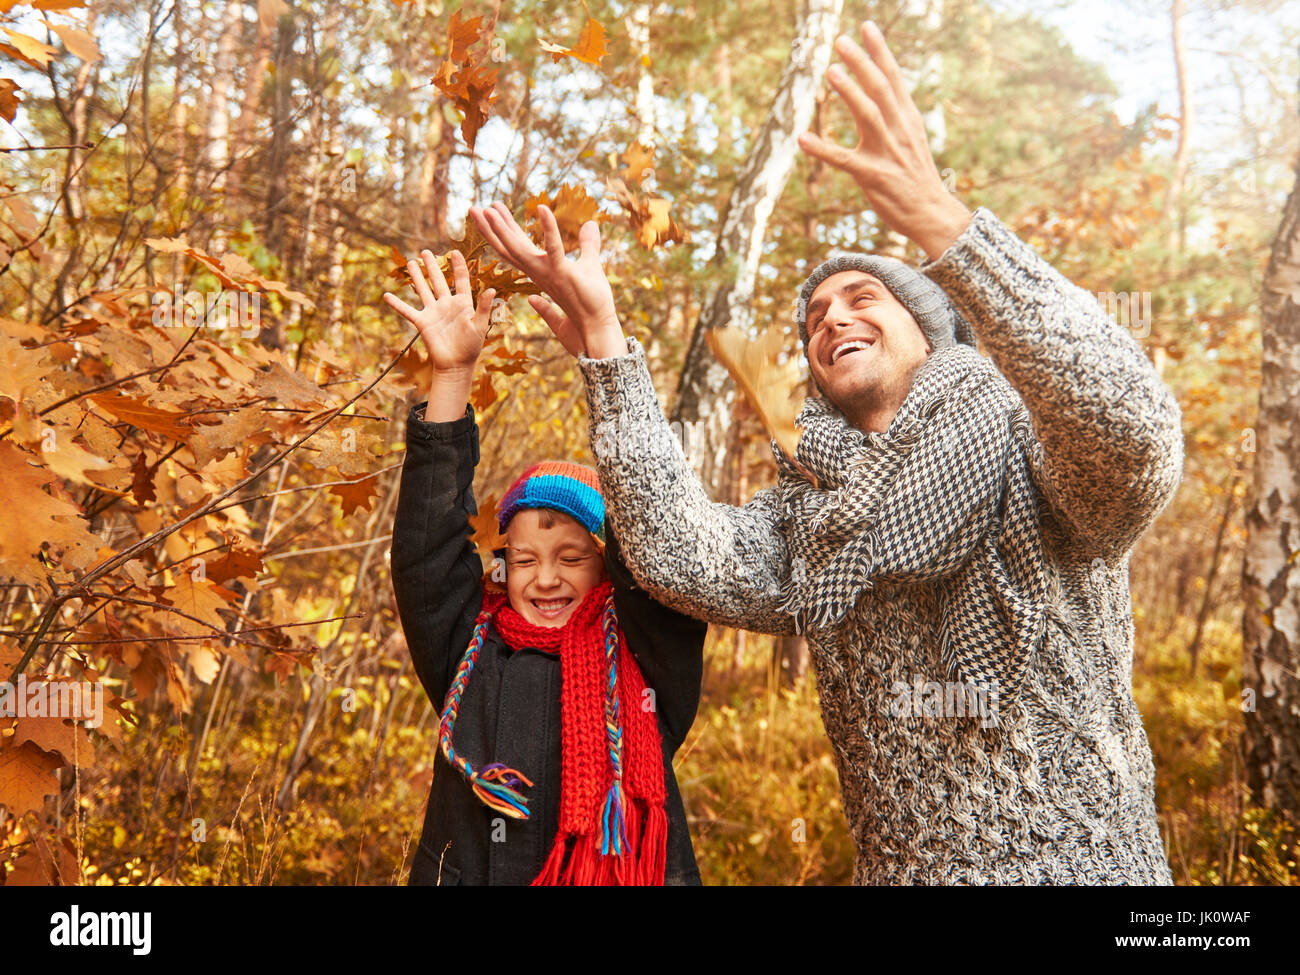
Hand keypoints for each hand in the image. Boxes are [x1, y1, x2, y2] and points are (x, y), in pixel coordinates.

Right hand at [382, 249, 494, 420]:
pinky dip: (397, 304)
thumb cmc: (471, 347)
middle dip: (432, 266)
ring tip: (411, 262)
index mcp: (462, 303)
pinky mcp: (423, 323)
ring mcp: (433, 312)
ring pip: (423, 290)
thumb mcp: (479, 325)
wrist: (456, 365)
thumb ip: (483, 307)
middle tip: (425, 251)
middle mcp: (447, 305)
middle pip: (438, 280)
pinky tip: (387, 295)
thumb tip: (492, 290)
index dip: (458, 266)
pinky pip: (407, 311)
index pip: (460, 280)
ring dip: (417, 277)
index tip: (454, 251)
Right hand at [469, 202, 627, 357]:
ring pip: (519, 249)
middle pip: (509, 247)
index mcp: (540, 273)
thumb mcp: (590, 267)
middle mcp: (538, 273)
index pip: (517, 248)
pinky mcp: (564, 273)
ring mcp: (548, 273)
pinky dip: (549, 228)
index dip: (503, 230)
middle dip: (491, 228)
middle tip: (475, 208)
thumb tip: (590, 226)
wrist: (597, 329)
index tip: (491, 211)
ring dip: (504, 227)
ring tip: (491, 207)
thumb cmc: (591, 306)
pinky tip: (542, 208)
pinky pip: (554, 248)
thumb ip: (588, 246)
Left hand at [796, 20, 970, 260]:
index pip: (894, 78)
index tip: (866, 26)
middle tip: (841, 41)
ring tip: (832, 72)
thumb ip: (897, 114)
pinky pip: (844, 160)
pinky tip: (802, 139)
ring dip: (850, 93)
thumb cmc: (916, 177)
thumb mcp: (912, 139)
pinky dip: (822, 149)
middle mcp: (899, 131)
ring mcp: (887, 153)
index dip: (880, 51)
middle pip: (881, 89)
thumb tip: (885, 89)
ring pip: (869, 116)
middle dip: (862, 63)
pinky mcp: (873, 177)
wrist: (932, 214)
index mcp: (908, 120)